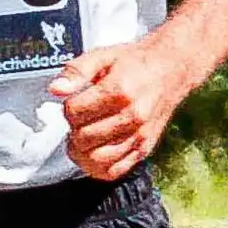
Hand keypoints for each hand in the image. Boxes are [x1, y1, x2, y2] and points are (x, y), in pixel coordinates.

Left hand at [51, 34, 195, 181]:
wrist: (171, 69)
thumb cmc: (136, 63)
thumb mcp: (102, 56)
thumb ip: (76, 71)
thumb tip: (57, 88)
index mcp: (119, 91)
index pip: (75, 112)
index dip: (68, 108)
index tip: (74, 102)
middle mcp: (132, 116)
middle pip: (84, 137)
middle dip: (73, 129)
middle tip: (78, 120)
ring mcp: (140, 135)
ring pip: (97, 159)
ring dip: (81, 151)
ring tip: (81, 138)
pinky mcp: (145, 148)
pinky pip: (116, 171)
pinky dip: (98, 168)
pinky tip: (93, 154)